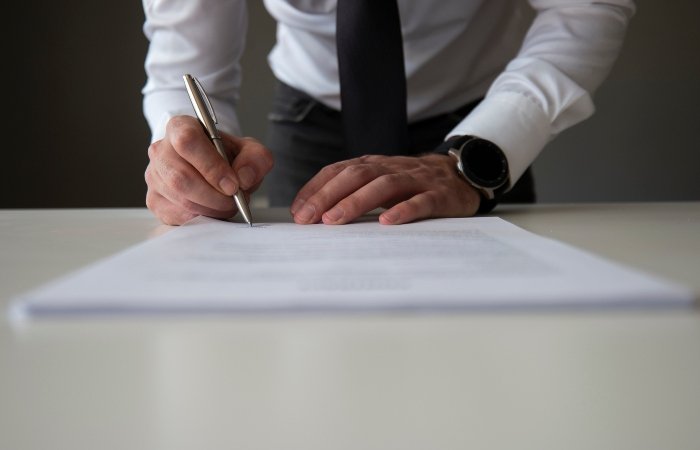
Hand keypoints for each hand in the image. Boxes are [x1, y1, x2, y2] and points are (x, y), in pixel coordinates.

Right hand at [145, 115, 272, 224]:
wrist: (213, 167)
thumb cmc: (227, 156)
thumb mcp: (250, 151)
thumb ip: (255, 159)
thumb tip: (243, 178)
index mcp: (180, 127)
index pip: (187, 141)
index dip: (211, 166)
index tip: (232, 184)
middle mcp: (161, 150)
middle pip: (181, 177)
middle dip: (214, 196)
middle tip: (234, 200)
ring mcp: (154, 176)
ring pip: (180, 199)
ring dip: (211, 208)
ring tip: (228, 204)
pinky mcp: (155, 200)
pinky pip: (178, 216)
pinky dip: (202, 217)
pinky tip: (213, 209)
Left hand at [290, 154, 480, 224]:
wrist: (462, 176)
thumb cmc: (413, 184)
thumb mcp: (381, 182)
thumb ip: (354, 192)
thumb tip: (316, 214)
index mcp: (375, 165)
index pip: (339, 171)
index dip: (316, 188)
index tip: (297, 210)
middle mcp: (392, 168)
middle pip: (356, 176)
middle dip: (328, 196)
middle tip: (308, 218)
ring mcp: (416, 180)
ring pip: (383, 186)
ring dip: (356, 202)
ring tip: (335, 220)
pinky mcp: (439, 195)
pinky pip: (420, 201)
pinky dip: (403, 210)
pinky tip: (388, 222)